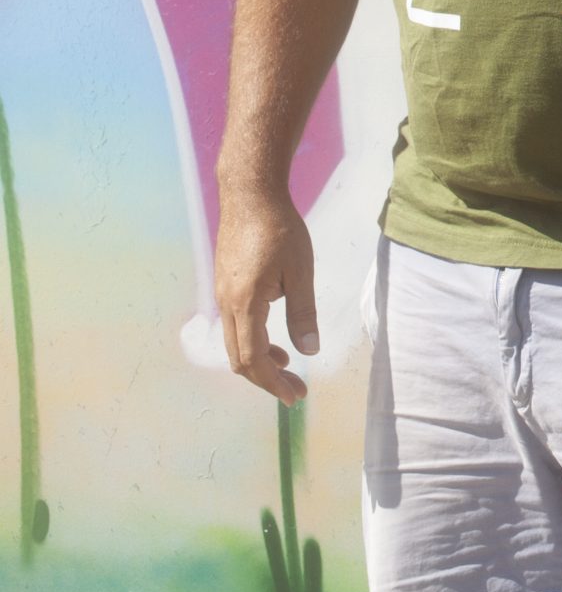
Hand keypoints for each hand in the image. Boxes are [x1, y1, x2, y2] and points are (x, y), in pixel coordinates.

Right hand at [215, 181, 317, 404]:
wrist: (249, 196)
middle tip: (295, 391)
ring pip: (236, 344)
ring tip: (287, 368)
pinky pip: (236, 326)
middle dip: (266, 380)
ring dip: (260, 361)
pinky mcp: (225, 286)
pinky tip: (275, 339)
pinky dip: (253, 341)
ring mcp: (222, 296)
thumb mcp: (300, 271)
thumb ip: (303, 312)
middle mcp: (227, 305)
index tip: (294, 396)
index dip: (273, 383)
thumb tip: (309, 351)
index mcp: (245, 304)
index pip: (253, 359)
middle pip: (239, 359)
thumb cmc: (280, 229)